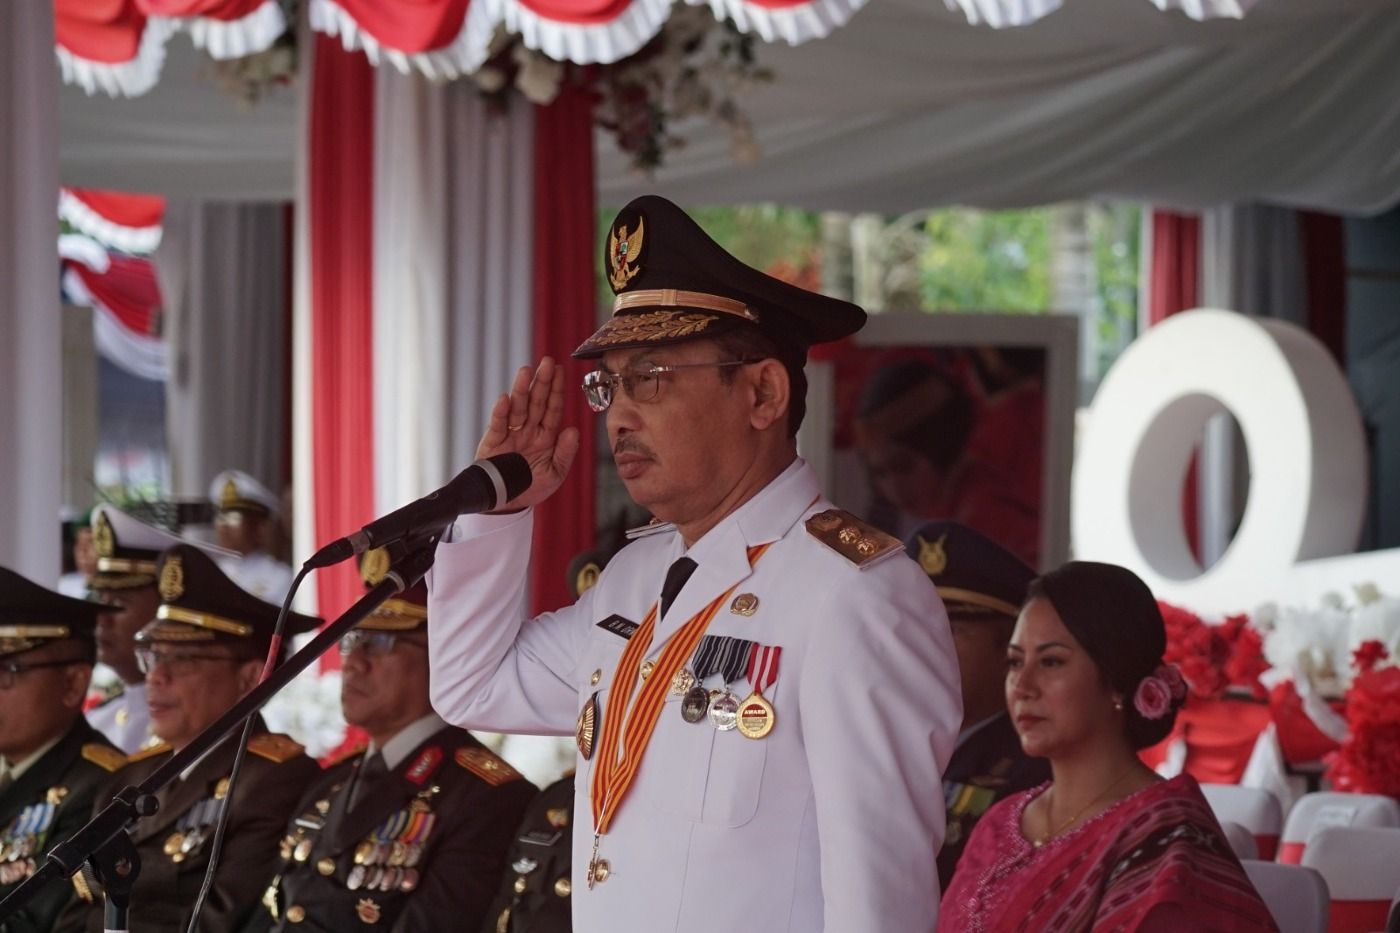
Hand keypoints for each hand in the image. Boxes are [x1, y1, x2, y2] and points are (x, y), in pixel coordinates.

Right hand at [476, 357, 579, 510]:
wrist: (507, 505)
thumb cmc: (531, 488)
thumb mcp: (554, 474)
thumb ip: (565, 453)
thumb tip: (574, 430)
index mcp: (545, 436)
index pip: (553, 409)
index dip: (557, 390)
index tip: (562, 371)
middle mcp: (528, 430)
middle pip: (537, 402)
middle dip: (542, 382)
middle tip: (548, 362)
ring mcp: (511, 433)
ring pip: (518, 407)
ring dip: (522, 389)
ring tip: (526, 371)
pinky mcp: (493, 441)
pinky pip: (498, 424)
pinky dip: (500, 412)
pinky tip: (505, 399)